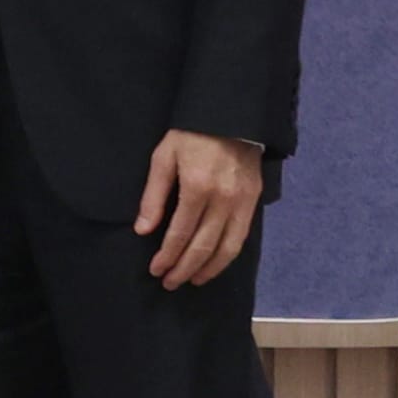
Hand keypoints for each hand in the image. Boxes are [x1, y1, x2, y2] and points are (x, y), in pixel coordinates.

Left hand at [134, 130, 264, 288]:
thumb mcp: (164, 157)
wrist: (232, 115)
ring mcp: (242, 202)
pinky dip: (227, 256)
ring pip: (227, 248)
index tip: (155, 269)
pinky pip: (242, 237)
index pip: (180, 233)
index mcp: (197, 187)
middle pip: (203, 246)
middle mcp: (222, 200)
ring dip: (209, 269)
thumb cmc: (191, 134)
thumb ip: (154, 195)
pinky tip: (215, 263)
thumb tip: (143, 231)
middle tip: (169, 282)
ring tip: (192, 280)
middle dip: (184, 268)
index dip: (167, 256)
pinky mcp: (254, 201)